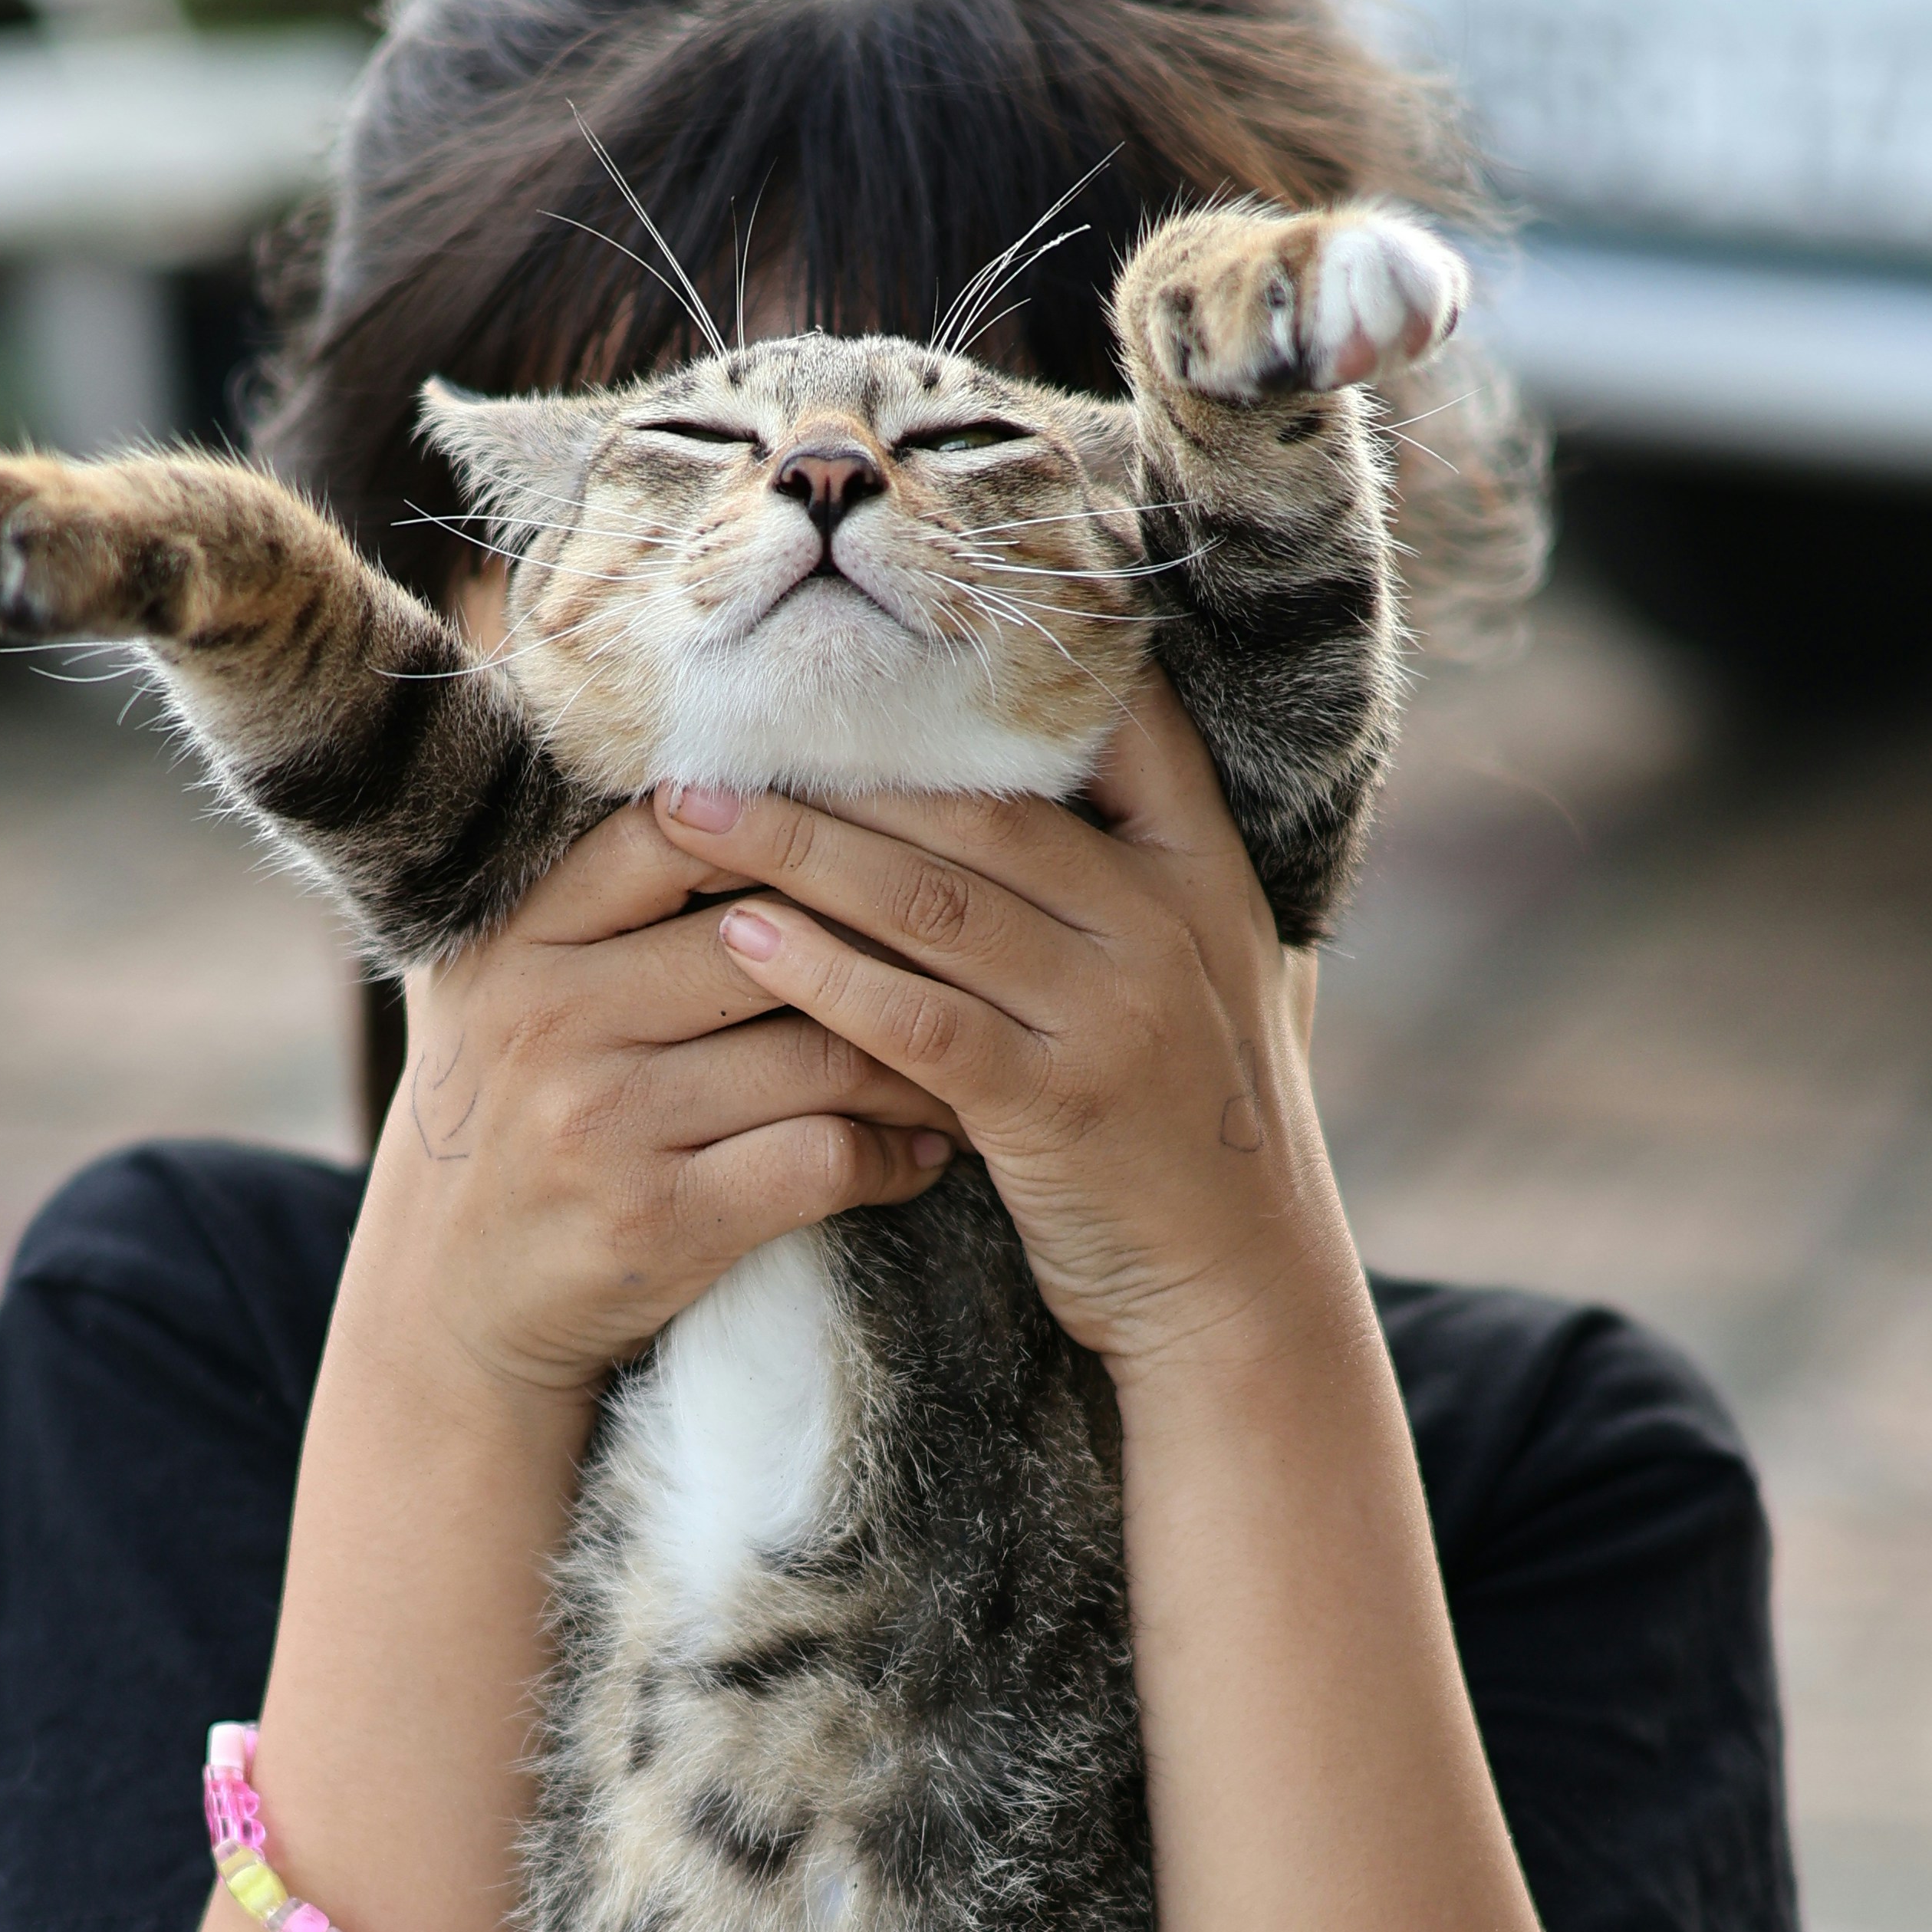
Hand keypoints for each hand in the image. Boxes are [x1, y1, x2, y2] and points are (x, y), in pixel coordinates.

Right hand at [357, 794, 955, 1406]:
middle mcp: (551, 1016)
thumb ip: (564, 886)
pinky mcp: (658, 1220)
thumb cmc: (503, 1120)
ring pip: (817, 1049)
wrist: (451, 1305)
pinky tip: (922, 1153)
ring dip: (915, 1060)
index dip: (791, 828)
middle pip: (772, 937)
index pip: (675, 832)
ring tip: (967, 1056)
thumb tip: (684, 766)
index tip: (875, 846)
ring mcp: (603, 1120)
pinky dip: (894, 1156)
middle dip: (886, 949)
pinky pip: (820, 1159)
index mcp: (516, 939)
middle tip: (971, 954)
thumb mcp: (490, 986)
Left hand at [664, 675, 1331, 1385]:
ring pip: (935, 901)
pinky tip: (744, 938)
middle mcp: (1165, 924)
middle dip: (839, 762)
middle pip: (980, 808)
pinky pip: (918, 1022)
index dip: (1002, 676)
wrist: (1241, 1294)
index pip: (1121, 727)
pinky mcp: (1057, 1107)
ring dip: (800, 850)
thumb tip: (1060, 785)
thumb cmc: (1194, 1135)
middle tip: (716, 728)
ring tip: (690, 816)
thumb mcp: (1209, 982)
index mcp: (1204, 874)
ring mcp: (1115, 1015)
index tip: (875, 636)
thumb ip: (1145, 885)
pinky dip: (827, 974)